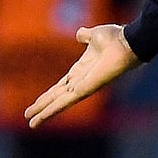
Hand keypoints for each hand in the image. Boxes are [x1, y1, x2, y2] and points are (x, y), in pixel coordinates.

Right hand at [23, 24, 140, 128]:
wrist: (128, 42)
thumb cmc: (116, 38)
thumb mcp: (95, 35)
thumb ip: (85, 36)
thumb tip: (79, 33)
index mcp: (82, 69)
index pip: (61, 86)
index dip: (49, 94)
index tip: (38, 102)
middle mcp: (81, 81)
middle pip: (58, 97)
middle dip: (43, 106)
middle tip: (29, 117)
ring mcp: (84, 87)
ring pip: (59, 103)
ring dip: (44, 112)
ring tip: (31, 123)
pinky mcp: (86, 89)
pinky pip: (66, 101)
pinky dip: (52, 110)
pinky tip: (42, 117)